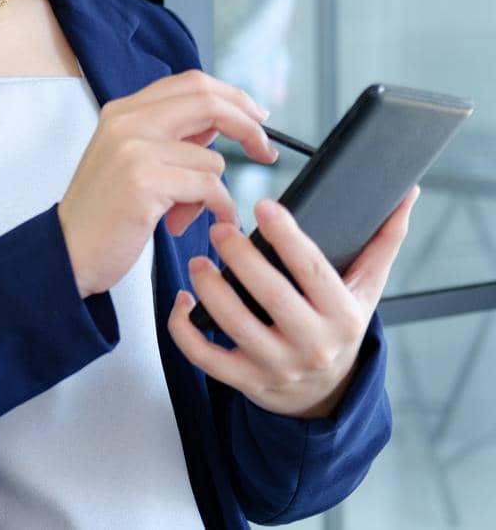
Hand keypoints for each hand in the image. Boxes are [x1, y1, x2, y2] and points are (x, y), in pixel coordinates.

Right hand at [58, 69, 277, 297]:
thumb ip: (170, 136)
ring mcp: (134, 149)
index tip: (256, 116)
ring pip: (211, 159)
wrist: (67, 250)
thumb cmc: (103, 212)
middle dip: (248, 126)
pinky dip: (217, 209)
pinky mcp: (145, 181)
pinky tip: (195, 222)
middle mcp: (127, 122)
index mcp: (123, 111)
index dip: (232, 96)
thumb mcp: (130, 159)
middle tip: (265, 151)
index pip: (191, 83)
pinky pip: (209, 188)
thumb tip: (219, 126)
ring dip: (214, 192)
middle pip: (208, 101)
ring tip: (186, 213)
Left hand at [167, 186, 419, 418]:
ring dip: (210, 290)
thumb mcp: (366, 289)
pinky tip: (182, 302)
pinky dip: (185, 330)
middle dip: (241, 259)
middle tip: (219, 229)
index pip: (313, 270)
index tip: (264, 205)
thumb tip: (406, 194)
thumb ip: (383, 241)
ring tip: (198, 261)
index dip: (287, 236)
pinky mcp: (246, 381)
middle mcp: (313, 345)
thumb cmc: (339, 326)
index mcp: (343, 316)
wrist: (325, 394)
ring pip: (236, 326)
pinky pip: (207, 358)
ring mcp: (277, 366)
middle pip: (272, 297)